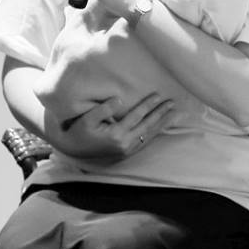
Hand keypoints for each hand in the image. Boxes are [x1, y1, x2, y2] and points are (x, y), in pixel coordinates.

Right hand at [43, 91, 174, 162]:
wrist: (73, 148)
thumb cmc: (79, 130)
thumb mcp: (87, 117)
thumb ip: (104, 108)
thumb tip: (120, 99)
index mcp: (116, 134)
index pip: (136, 116)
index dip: (148, 105)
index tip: (158, 95)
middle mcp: (124, 144)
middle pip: (147, 126)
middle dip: (161, 114)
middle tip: (173, 103)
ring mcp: (126, 150)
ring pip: (149, 135)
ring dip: (162, 124)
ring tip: (175, 114)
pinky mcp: (126, 153)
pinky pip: (145, 142)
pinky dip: (155, 133)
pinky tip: (162, 126)